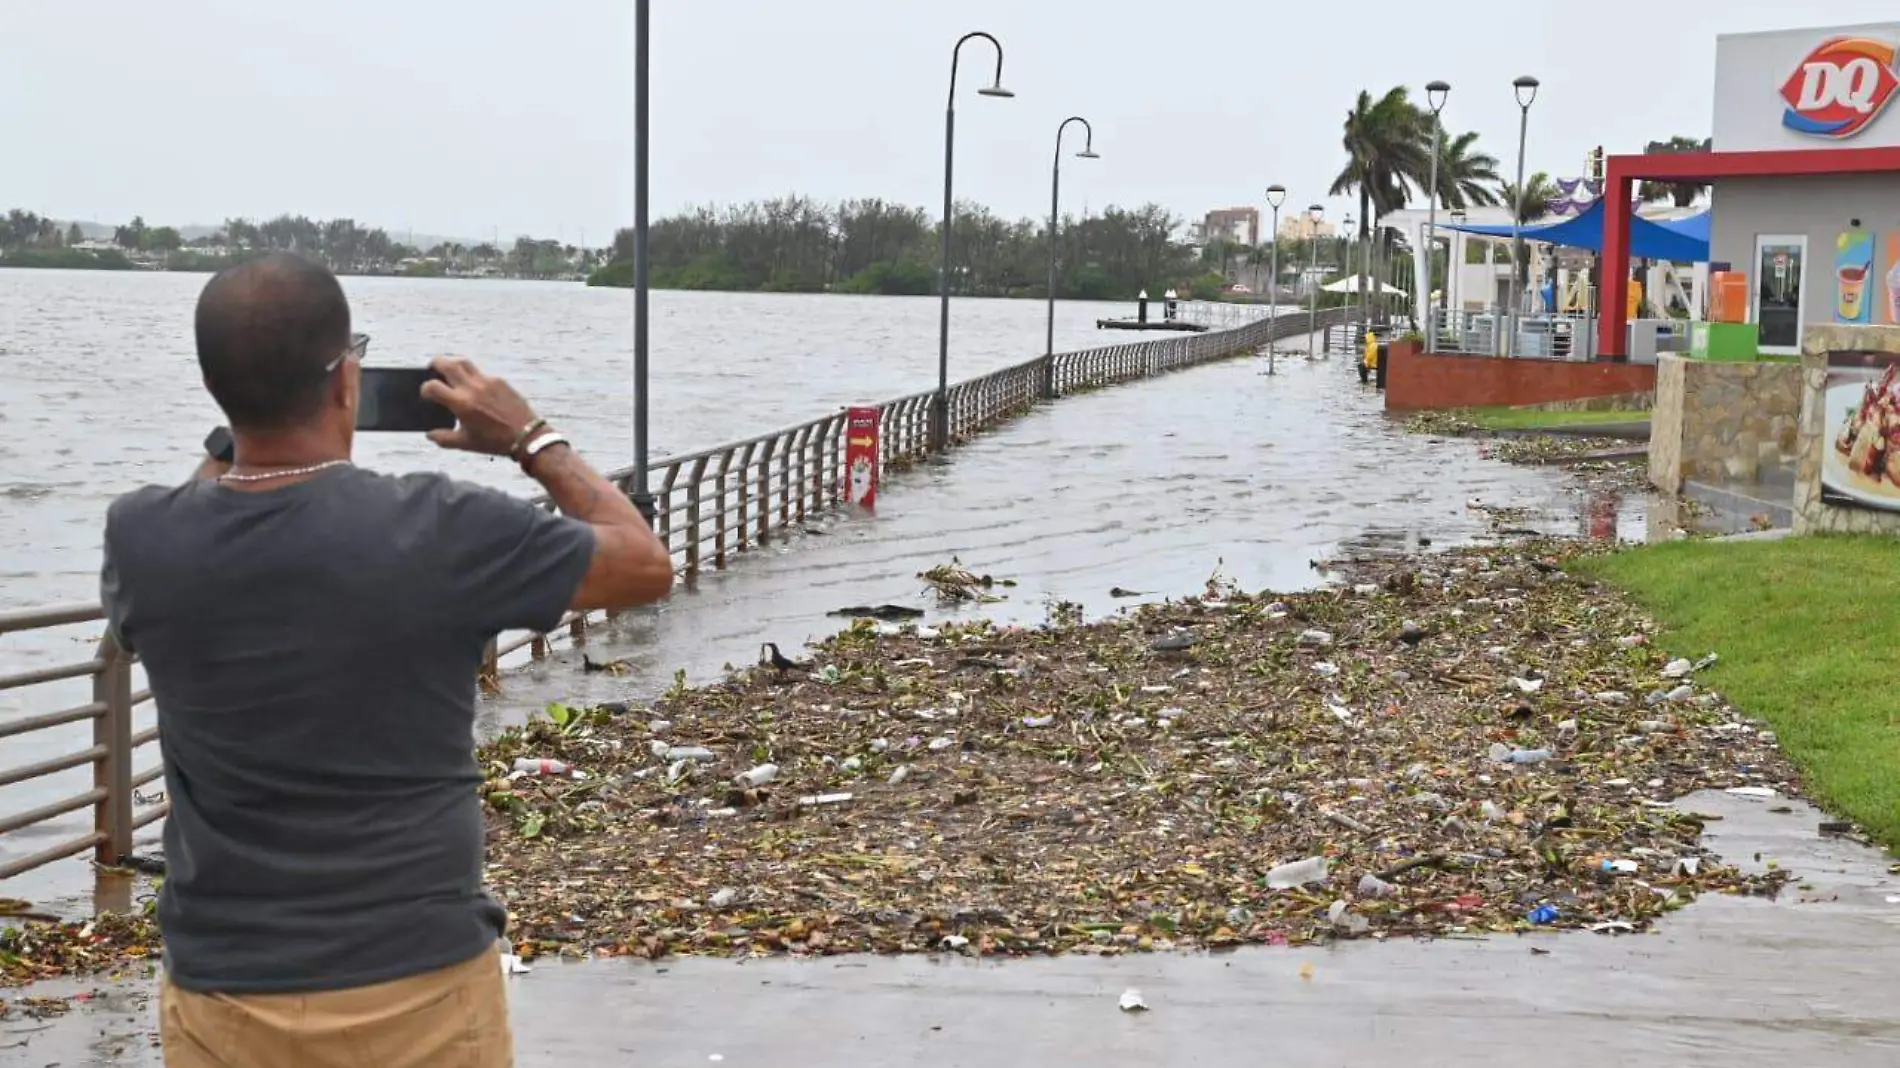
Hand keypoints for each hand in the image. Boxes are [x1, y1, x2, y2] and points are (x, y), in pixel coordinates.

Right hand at [420, 355, 539, 455]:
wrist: (526, 435)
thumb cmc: (495, 441)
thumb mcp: (466, 443)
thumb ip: (444, 438)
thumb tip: (429, 434)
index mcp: (460, 403)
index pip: (432, 386)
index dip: (425, 389)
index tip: (427, 394)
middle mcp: (472, 388)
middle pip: (447, 364)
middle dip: (435, 364)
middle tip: (432, 369)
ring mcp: (487, 381)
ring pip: (464, 362)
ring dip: (453, 363)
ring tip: (450, 371)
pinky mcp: (500, 381)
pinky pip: (481, 373)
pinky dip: (472, 376)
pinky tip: (474, 386)